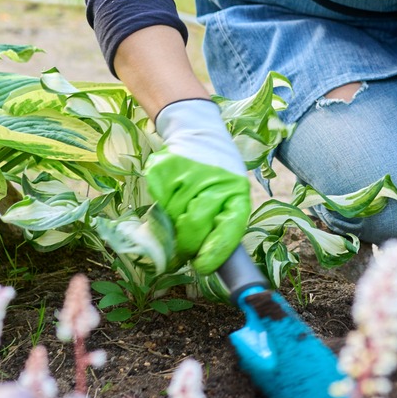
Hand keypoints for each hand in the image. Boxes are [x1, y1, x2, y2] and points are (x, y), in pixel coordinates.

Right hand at [147, 99, 249, 274]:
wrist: (196, 131)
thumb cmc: (218, 172)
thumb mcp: (230, 193)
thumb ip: (222, 223)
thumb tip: (206, 260)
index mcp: (237, 190)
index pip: (229, 228)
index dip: (215, 251)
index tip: (203, 266)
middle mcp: (214, 181)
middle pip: (194, 227)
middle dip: (187, 244)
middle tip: (184, 250)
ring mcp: (186, 174)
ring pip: (173, 218)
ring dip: (174, 223)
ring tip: (182, 207)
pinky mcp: (163, 169)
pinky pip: (160, 202)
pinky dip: (163, 205)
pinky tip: (173, 191)